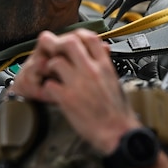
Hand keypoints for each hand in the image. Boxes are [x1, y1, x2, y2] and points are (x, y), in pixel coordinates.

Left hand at [10, 29, 141, 153]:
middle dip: (59, 45)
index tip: (71, 40)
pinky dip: (48, 87)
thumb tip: (103, 52)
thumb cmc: (119, 112)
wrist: (118, 133)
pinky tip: (52, 91)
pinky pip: (50, 84)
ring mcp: (78, 84)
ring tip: (52, 74)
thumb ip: (106, 66)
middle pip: (70, 43)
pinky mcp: (67, 99)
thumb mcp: (116, 82)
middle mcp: (91, 71)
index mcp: (105, 66)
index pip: (90, 38)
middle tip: (54, 52)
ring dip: (51, 67)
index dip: (77, 35)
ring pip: (56, 62)